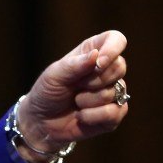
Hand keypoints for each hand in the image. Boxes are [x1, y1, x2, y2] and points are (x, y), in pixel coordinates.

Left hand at [16, 30, 128, 159]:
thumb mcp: (54, 75)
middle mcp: (105, 71)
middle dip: (96, 80)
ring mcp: (112, 93)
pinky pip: (115, 112)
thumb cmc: (47, 92)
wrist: (42, 122)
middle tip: (77, 86)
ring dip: (89, 100)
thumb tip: (96, 55)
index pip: (116, 40)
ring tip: (76, 102)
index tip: (99, 63)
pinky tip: (82, 116)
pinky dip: (94, 116)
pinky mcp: (113, 114)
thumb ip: (75, 65)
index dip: (113, 49)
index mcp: (92, 53)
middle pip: (120, 66)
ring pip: (116, 91)